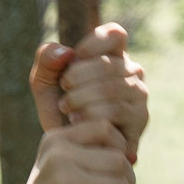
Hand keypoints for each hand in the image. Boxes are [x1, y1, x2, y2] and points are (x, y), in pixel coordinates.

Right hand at [13, 119, 136, 183]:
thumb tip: (133, 155)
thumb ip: (87, 155)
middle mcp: (58, 155)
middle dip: (128, 181)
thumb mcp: (58, 169)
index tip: (117, 173)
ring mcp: (63, 180)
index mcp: (55, 141)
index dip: (121, 149)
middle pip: (118, 160)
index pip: (104, 128)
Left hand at [31, 23, 145, 152]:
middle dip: (78, 77)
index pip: (115, 34)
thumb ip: (46, 60)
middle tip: (63, 92)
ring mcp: (139, 96)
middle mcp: (132, 73)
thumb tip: (66, 52)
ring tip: (66, 108)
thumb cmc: (59, 111)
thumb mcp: (44, 83)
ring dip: (82, 97)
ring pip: (113, 87)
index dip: (93, 43)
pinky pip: (117, 111)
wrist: (69, 148)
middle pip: (109, 64)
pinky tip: (77, 121)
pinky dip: (92, 114)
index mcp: (113, 56)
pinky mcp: (140, 120)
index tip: (74, 59)